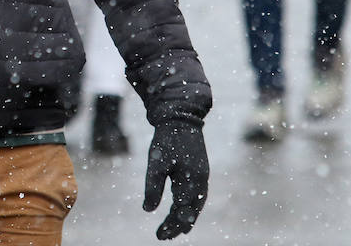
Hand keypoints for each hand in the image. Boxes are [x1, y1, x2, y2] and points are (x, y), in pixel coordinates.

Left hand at [143, 122, 208, 239]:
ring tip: (175, 230)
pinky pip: (197, 196)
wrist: (180, 116)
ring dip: (185, 218)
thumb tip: (148, 210)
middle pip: (192, 212)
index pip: (182, 212)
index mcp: (192, 181)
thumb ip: (153, 186)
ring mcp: (202, 176)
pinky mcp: (200, 171)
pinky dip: (190, 206)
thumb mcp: (156, 163)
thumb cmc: (167, 139)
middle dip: (178, 226)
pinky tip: (181, 209)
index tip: (159, 235)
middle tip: (164, 236)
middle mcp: (201, 182)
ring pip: (197, 205)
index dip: (171, 225)